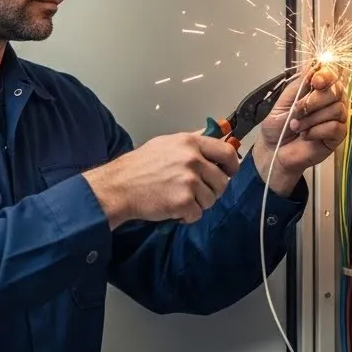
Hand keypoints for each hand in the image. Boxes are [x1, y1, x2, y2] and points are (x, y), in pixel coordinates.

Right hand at [83, 133, 241, 227]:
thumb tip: (215, 134)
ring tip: (179, 198)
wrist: (119, 186)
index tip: (228, 172)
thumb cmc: (140, 166)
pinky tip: (173, 208)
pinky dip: (187, 216)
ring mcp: (189, 180)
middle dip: (211, 190)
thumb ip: (193, 141)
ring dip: (198, 204)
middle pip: (222, 180)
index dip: (232, 165)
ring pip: (212, 199)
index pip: (227, 152)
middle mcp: (192, 159)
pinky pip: (198, 214)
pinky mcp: (184, 201)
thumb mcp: (167, 143)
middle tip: (194, 191)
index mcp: (190, 143)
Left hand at [252, 65, 347, 193]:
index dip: (326, 75)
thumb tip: (311, 65)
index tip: (315, 81)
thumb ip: (298, 86)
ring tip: (296, 126)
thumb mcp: (283, 103)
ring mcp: (335, 119)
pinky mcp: (336, 136)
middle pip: (336, 91)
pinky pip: (335, 127)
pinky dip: (317, 131)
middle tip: (297, 110)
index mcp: (316, 91)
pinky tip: (306, 136)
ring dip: (312, 118)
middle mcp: (329, 102)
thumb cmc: (277, 128)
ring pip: (337, 109)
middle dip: (314, 100)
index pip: (331, 75)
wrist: (273, 152)